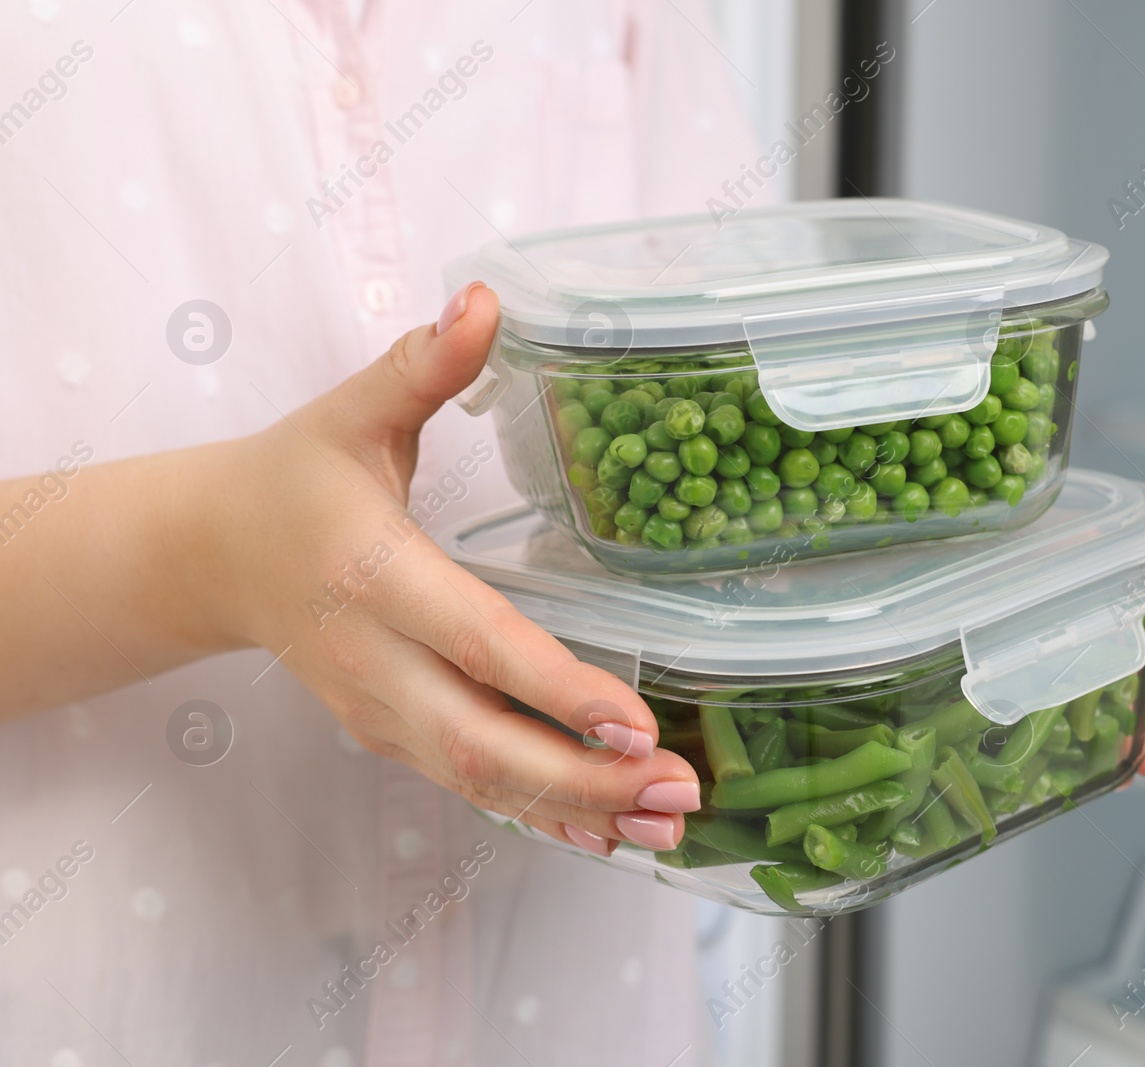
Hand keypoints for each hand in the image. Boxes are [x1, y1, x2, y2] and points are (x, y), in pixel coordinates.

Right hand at [209, 283, 698, 856]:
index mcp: (374, 576)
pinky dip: (538, 815)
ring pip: (480, 782)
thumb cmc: (291, 478)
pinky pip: (468, 787)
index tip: (635, 722)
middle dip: (586, 779)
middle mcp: (376, 661)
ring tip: (667, 827)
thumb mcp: (349, 412)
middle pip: (484, 743)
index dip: (557, 688)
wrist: (210, 555)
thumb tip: (485, 297)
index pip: (477, 642)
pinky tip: (606, 831)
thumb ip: (420, 365)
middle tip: (679, 795)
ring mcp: (378, 711)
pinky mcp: (387, 734)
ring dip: (576, 810)